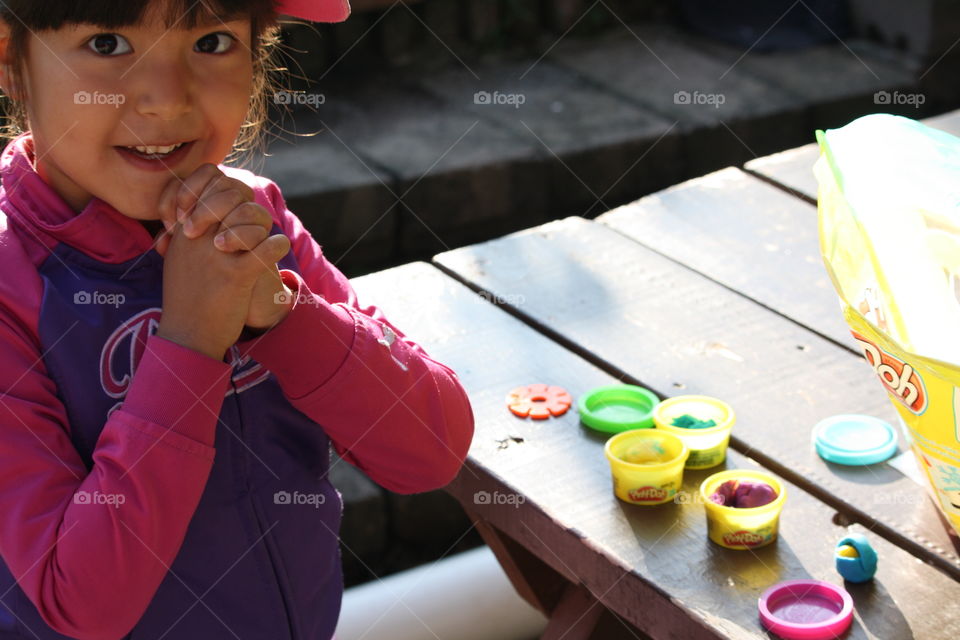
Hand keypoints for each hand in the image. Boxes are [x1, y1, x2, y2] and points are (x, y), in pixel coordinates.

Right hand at [155, 164, 293, 331]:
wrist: (187, 336)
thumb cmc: (188, 298)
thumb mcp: (180, 259)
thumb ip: (190, 233)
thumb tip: (206, 209)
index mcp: (184, 229)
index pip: (211, 181)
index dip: (228, 186)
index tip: (232, 207)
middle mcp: (198, 236)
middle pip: (233, 193)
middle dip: (249, 204)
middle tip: (253, 224)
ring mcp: (217, 255)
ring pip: (252, 216)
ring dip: (263, 226)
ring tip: (264, 241)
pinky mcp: (236, 275)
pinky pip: (267, 248)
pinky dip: (277, 246)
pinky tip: (276, 251)